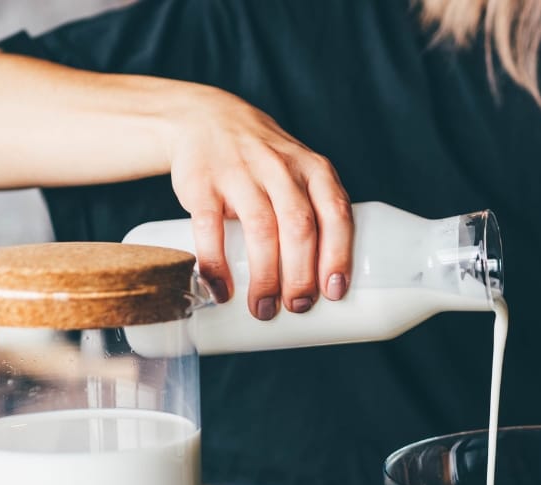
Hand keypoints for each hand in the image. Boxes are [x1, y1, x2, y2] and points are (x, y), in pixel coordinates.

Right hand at [166, 87, 352, 318]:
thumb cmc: (264, 163)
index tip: (334, 291)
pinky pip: (210, 228)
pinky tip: (221, 290)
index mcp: (313, 170)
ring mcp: (240, 173)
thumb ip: (314, 213)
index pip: (335, 212)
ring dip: (264, 276)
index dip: (338, 254)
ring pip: (261, 229)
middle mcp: (280, 168)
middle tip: (297, 307)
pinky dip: (216, 263)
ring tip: (263, 309)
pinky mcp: (203, 183)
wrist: (206, 119)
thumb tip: (321, 283)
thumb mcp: (298, 173)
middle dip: (301, 274)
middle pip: (299, 226)